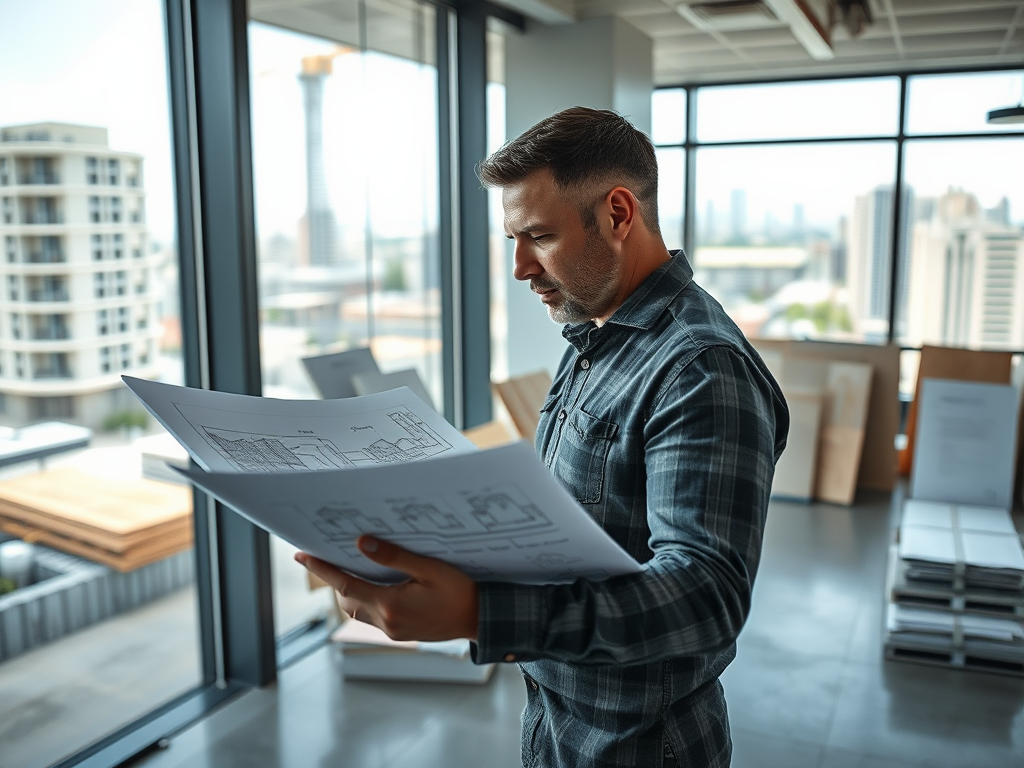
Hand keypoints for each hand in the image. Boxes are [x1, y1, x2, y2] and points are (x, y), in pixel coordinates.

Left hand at [294, 536, 478, 641]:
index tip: (302, 556)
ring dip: (346, 589)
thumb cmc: (460, 592)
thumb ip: (394, 557)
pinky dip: (362, 598)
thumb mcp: (430, 568)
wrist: (480, 619)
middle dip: (332, 577)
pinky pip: (369, 615)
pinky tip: (369, 583)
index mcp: (391, 604)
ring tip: (342, 566)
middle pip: (346, 598)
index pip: (346, 584)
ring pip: (355, 609)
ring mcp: (392, 630)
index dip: (322, 569)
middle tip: (322, 554)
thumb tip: (361, 544)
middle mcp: (387, 621)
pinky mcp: (399, 633)